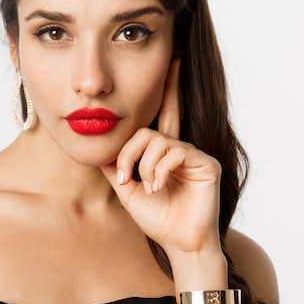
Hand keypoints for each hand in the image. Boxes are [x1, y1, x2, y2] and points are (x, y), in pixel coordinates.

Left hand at [100, 59, 222, 256]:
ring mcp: (193, 153)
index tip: (172, 60)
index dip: (167, 89)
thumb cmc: (156, 217)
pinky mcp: (205, 162)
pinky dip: (157, 171)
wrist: (178, 243)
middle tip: (143, 144)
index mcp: (162, 150)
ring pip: (155, 139)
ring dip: (141, 165)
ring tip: (143, 188)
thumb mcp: (127, 187)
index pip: (160, 115)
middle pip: (154, 121)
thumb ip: (116, 164)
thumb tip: (98, 147)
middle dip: (145, 128)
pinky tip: (156, 187)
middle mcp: (179, 146)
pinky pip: (173, 152)